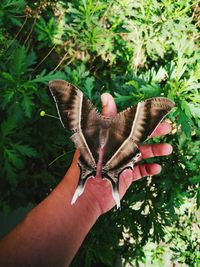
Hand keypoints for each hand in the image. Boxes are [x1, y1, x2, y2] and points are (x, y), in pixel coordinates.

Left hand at [70, 93, 172, 214]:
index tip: (157, 116)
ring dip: (156, 151)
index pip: (130, 125)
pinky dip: (149, 169)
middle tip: (168, 129)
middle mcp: (118, 148)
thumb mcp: (100, 139)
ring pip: (143, 154)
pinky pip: (141, 171)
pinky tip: (157, 168)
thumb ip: (106, 118)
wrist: (89, 194)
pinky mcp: (127, 175)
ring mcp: (123, 161)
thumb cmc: (91, 164)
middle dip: (154, 132)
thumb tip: (106, 95)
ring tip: (168, 149)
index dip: (143, 120)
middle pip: (139, 138)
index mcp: (112, 137)